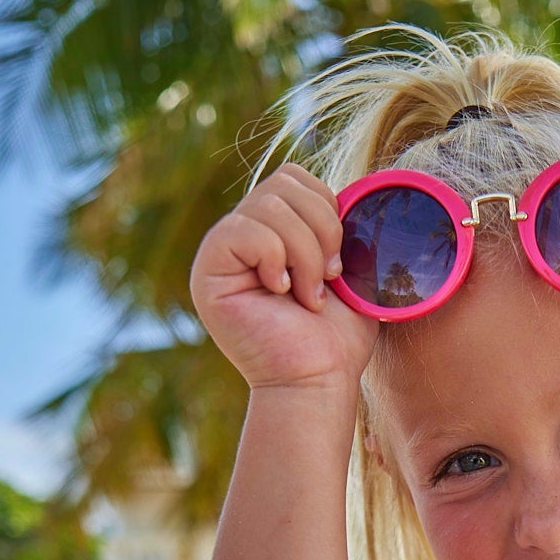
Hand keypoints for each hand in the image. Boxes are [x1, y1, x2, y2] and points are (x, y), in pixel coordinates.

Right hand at [190, 162, 377, 393]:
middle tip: (329, 280)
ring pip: (269, 203)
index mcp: (272, 230)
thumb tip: (351, 191)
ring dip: (306, 253)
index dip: (327, 207)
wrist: (320, 382)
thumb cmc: (337, 337)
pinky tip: (281, 293)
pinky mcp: (208, 270)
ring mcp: (221, 251)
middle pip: (282, 180)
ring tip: (310, 295)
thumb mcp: (349, 270)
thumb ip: (341, 226)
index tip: (340, 262)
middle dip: (322, 229)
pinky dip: (276, 259)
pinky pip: (245, 229)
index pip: (294, 177)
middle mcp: (242, 235)